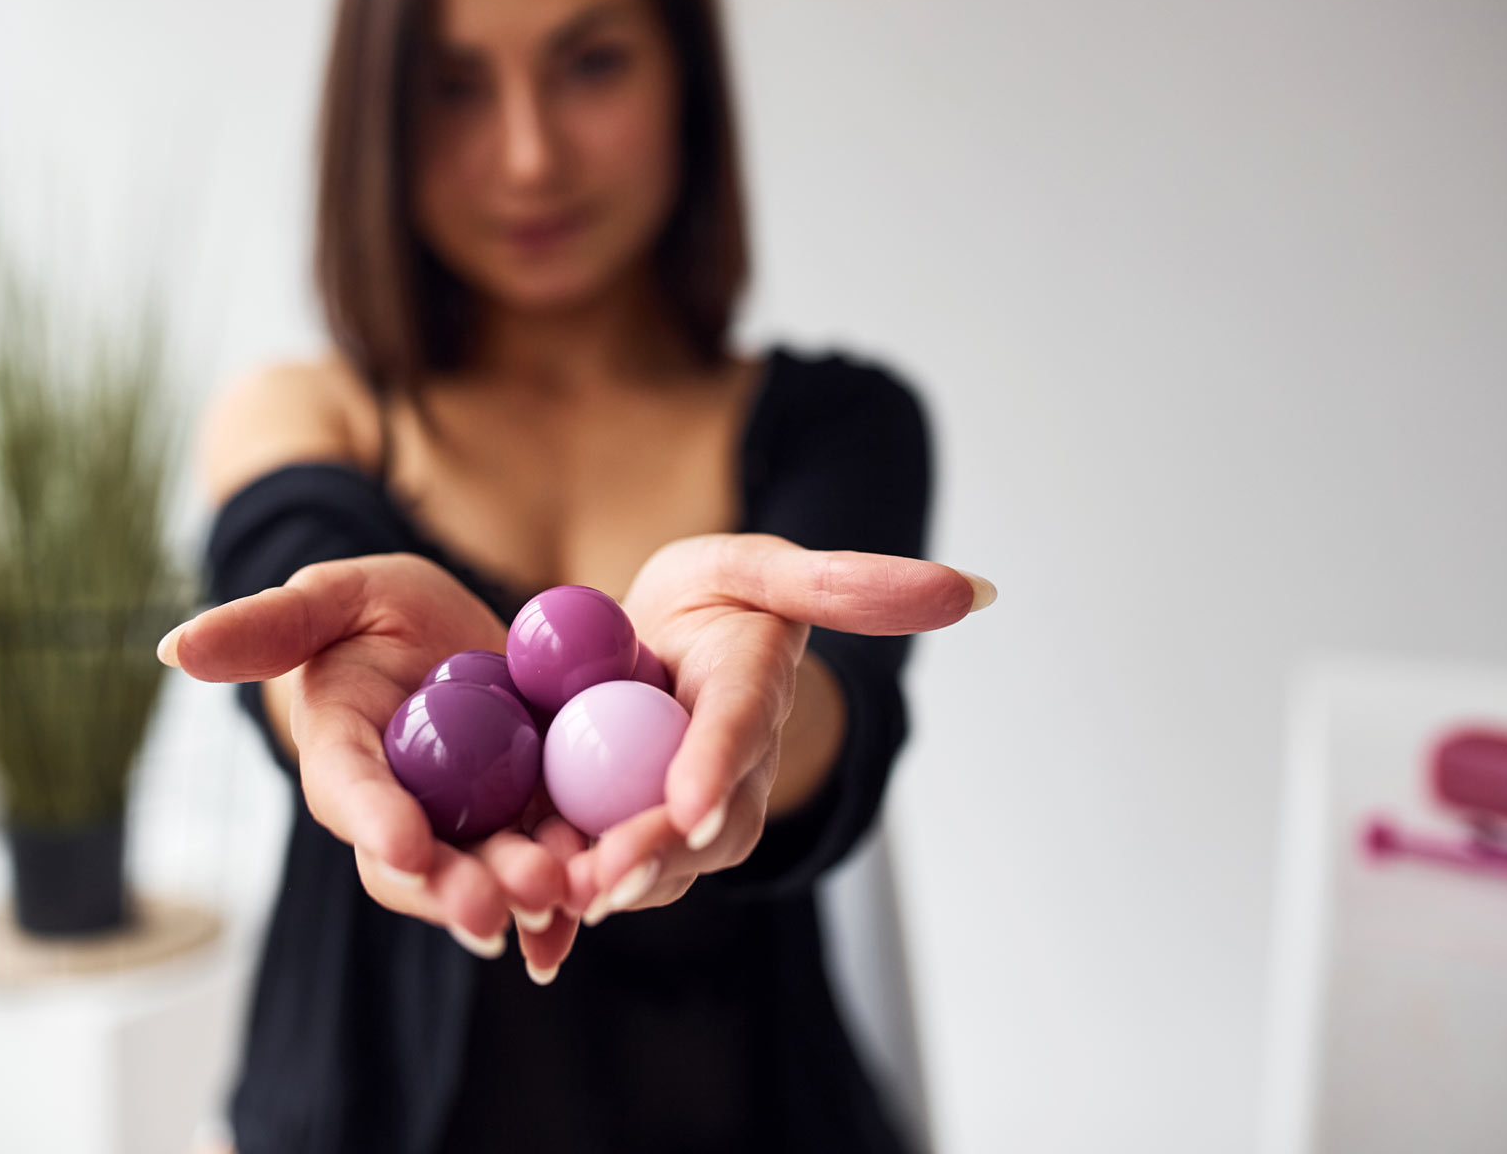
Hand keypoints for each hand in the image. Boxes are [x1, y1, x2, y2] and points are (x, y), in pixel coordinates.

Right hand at [161, 553, 585, 976]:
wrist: (460, 632)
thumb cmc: (379, 611)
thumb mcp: (334, 596)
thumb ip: (265, 626)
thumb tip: (172, 647)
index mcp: (344, 756)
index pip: (350, 795)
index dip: (375, 822)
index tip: (405, 844)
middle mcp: (402, 809)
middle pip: (420, 866)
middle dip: (455, 889)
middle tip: (494, 904)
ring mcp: (468, 824)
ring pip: (489, 874)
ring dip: (522, 894)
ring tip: (561, 895)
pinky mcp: (529, 821)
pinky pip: (549, 864)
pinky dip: (574, 890)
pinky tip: (598, 897)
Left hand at [561, 534, 987, 922]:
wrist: (664, 638)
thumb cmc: (723, 597)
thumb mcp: (765, 568)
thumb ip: (848, 580)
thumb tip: (973, 590)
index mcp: (750, 694)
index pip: (739, 728)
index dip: (718, 769)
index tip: (693, 810)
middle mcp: (720, 770)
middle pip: (696, 823)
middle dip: (654, 856)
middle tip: (604, 879)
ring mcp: (669, 805)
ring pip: (649, 859)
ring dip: (605, 887)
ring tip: (556, 902)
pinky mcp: (610, 822)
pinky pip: (595, 867)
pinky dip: (563, 905)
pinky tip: (533, 938)